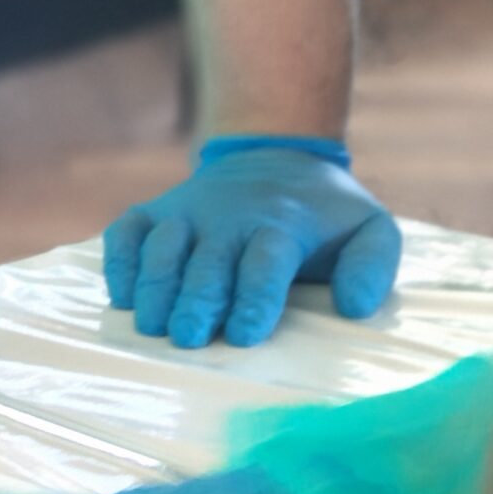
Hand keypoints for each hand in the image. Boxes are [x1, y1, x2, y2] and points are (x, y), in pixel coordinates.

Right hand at [102, 137, 400, 346]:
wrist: (274, 156)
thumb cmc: (326, 214)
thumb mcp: (372, 229)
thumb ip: (373, 266)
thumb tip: (354, 306)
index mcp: (282, 224)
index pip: (266, 260)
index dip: (255, 297)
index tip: (247, 334)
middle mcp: (228, 216)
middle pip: (207, 260)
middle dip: (196, 300)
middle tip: (186, 338)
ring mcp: (186, 211)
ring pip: (162, 246)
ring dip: (155, 286)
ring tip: (150, 326)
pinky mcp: (154, 211)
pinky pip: (126, 232)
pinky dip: (120, 261)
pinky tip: (122, 297)